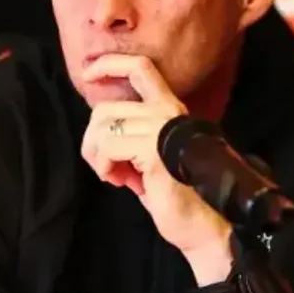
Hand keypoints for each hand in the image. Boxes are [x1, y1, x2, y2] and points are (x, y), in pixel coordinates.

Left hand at [80, 55, 232, 283]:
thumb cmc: (180, 199)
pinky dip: (103, 166)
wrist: (206, 228)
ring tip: (116, 177)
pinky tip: (119, 182)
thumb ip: (131, 140)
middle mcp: (169, 111)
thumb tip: (100, 133)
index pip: (140, 68)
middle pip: (106, 107)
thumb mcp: (149, 161)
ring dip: (98, 156)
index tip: (87, 74)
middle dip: (93, 141)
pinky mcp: (154, 149)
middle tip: (107, 169)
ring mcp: (163, 128)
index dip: (110, 64)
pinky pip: (108, 146)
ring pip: (102, 126)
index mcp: (171, 110)